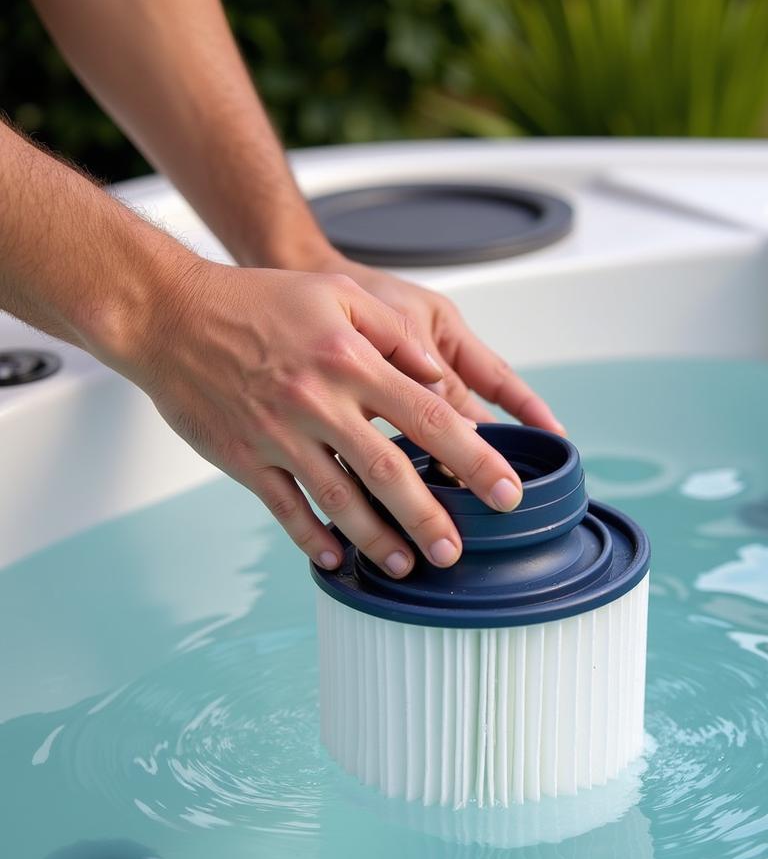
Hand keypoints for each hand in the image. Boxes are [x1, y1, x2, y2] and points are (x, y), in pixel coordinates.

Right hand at [129, 260, 526, 575]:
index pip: (429, 418)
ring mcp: (279, 435)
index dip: (474, 460)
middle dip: (431, 517)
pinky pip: (284, 509)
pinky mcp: (243, 459)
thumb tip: (438, 377)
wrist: (170, 314)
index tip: (506, 492)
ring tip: (407, 565)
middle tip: (456, 550)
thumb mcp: (337, 293)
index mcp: (350, 361)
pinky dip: (312, 538)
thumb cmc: (260, 301)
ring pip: (340, 500)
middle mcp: (319, 402)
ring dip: (378, 539)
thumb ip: (394, 334)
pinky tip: (336, 560)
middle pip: (390, 471)